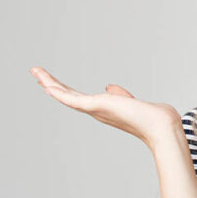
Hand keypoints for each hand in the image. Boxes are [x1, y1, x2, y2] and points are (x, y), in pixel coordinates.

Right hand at [30, 66, 181, 149]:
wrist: (161, 126)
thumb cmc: (152, 117)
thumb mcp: (130, 101)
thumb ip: (119, 95)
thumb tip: (109, 87)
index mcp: (103, 109)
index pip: (78, 97)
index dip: (64, 90)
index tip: (51, 83)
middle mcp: (96, 111)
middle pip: (68, 95)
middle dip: (51, 84)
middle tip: (36, 72)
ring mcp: (96, 109)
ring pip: (66, 95)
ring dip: (49, 83)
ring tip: (35, 71)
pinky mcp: (98, 106)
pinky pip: (73, 98)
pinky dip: (59, 92)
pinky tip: (46, 85)